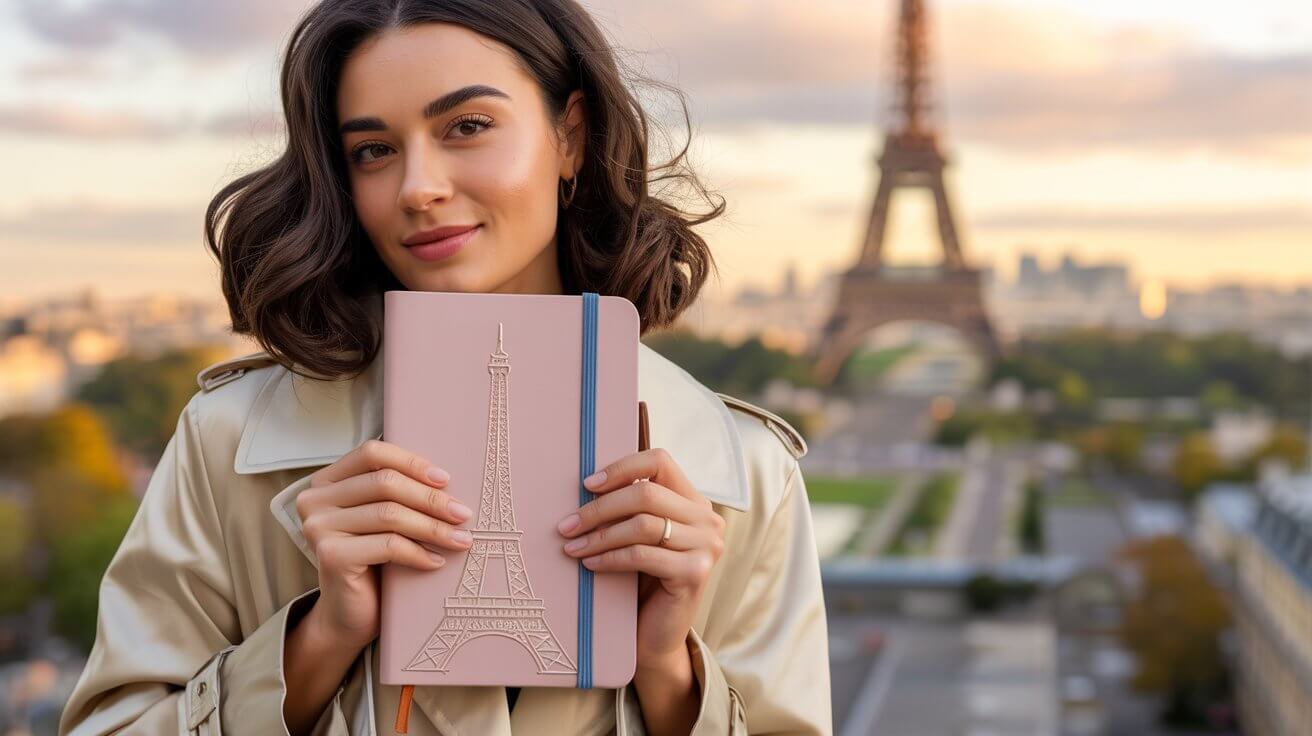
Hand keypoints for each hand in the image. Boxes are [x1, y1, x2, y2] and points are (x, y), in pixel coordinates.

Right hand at [294, 439, 474, 648]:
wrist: (349, 614)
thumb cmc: (372, 562)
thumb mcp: (382, 518)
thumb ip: (396, 493)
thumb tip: (446, 478)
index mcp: (327, 481)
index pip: (372, 453)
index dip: (412, 462)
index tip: (445, 480)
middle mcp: (315, 500)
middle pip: (385, 483)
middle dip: (431, 499)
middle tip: (463, 514)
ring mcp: (318, 527)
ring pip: (390, 514)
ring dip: (433, 527)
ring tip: (460, 539)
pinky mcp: (330, 555)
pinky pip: (387, 545)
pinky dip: (418, 552)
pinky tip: (436, 561)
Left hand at [556, 447, 725, 664]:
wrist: (656, 636)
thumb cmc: (642, 583)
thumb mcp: (639, 537)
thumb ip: (630, 509)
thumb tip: (586, 484)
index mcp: (694, 502)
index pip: (660, 461)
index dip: (621, 468)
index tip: (587, 484)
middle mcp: (708, 519)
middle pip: (646, 493)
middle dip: (600, 507)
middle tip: (567, 524)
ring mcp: (707, 546)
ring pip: (642, 524)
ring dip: (600, 534)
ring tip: (572, 545)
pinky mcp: (696, 573)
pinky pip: (642, 555)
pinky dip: (610, 557)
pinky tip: (590, 563)